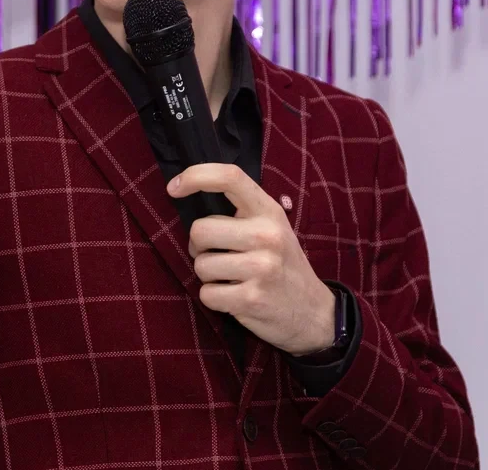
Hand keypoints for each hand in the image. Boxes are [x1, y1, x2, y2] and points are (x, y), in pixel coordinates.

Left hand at [168, 164, 335, 356]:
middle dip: (199, 247)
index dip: (196, 176)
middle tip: (217, 254)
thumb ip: (241, 211)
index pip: (230, 177)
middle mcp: (266, 235)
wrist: (313, 312)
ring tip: (231, 278)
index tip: (174, 188)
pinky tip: (234, 297)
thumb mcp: (272, 227)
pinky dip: (213, 299)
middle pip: (200, 230)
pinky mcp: (251, 298)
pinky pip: (206, 294)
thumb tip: (188, 193)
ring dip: (208, 275)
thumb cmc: (282, 264)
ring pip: (200, 265)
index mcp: (268, 211)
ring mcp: (260, 267)